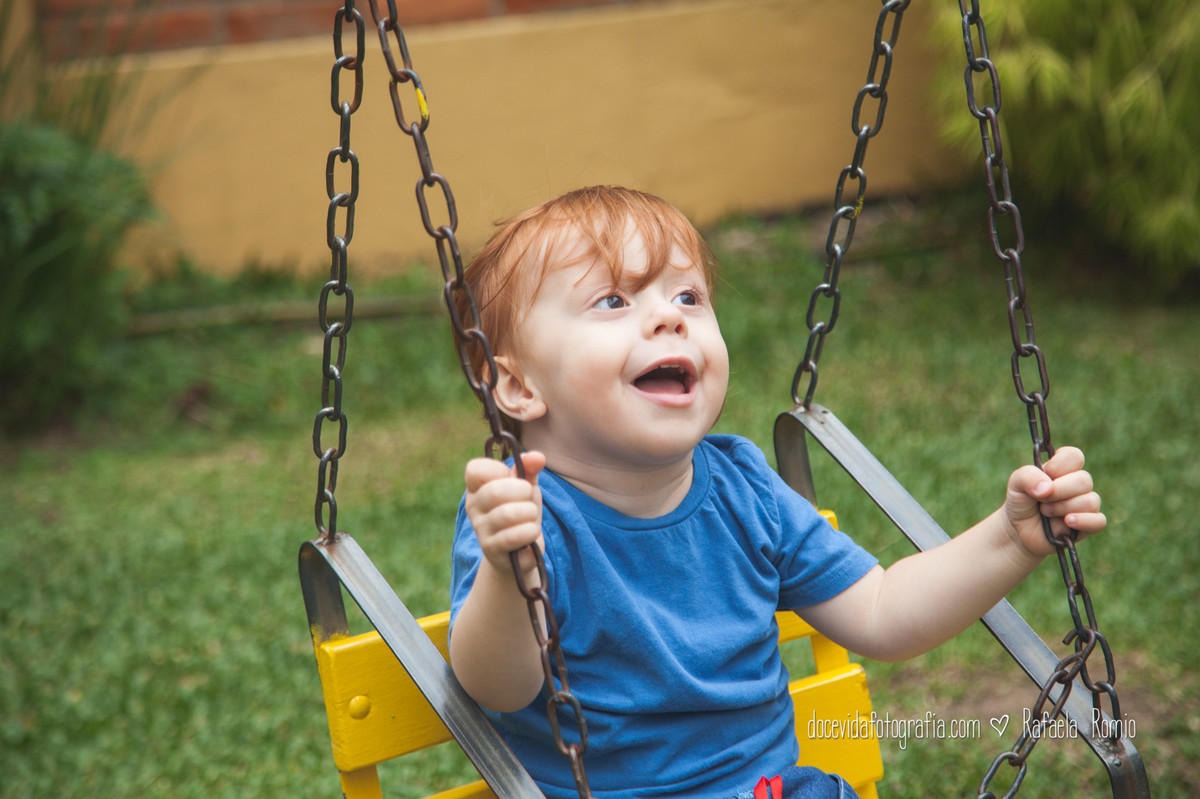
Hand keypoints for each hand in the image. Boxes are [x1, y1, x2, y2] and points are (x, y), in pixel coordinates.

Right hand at [463, 451, 546, 575]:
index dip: (498, 469)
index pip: (475, 469)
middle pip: (495, 491)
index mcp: (477, 487)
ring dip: (529, 512)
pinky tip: (532, 532)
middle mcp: (473, 507)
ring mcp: (480, 529)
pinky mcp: (491, 549)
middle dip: (523, 491)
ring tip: (531, 516)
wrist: (520, 552)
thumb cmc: (520, 512)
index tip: (511, 477)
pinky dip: (530, 531)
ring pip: (507, 514)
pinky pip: (514, 536)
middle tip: (528, 498)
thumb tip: (538, 457)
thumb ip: (529, 469)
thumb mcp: (525, 487)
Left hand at [1004, 446, 1105, 556]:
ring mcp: (1086, 505)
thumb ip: (1028, 476)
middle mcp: (1078, 485)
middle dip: (1058, 490)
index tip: (1046, 473)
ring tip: (1045, 512)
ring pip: (1090, 501)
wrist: (1019, 530)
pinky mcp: (1088, 525)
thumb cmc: (1021, 502)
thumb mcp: (1016, 484)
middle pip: (1084, 480)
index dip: (1060, 465)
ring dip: (1063, 507)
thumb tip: (1048, 487)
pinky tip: (1067, 521)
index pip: (1074, 456)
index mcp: (1063, 469)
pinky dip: (1084, 521)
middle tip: (1041, 499)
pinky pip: (1099, 521)